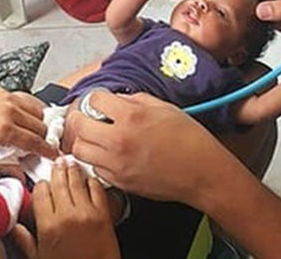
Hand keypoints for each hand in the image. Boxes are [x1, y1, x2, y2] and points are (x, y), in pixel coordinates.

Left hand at [0, 88, 53, 174]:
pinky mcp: (6, 91)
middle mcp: (10, 112)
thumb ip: (3, 166)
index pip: (35, 142)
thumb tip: (19, 175)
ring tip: (36, 132)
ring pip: (38, 111)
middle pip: (41, 126)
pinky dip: (33, 109)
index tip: (53, 155)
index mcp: (4, 130)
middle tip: (43, 146)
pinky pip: (28, 100)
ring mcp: (9, 99)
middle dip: (45, 138)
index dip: (47, 151)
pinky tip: (28, 117)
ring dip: (41, 123)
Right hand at [12, 160, 118, 258]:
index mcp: (48, 226)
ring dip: (73, 170)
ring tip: (70, 163)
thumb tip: (14, 228)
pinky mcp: (103, 213)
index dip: (41, 186)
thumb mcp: (40, 257)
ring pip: (77, 180)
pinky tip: (88, 179)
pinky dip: (91, 181)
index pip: (40, 192)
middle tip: (57, 163)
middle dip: (57, 170)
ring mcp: (86, 212)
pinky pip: (96, 188)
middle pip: (59, 181)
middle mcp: (66, 215)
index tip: (42, 185)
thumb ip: (25, 240)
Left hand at [68, 91, 233, 207]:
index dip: (97, 98)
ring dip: (85, 140)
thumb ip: (135, 100)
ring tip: (96, 136)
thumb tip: (117, 100)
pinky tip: (109, 154)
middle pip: (79, 127)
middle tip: (88, 117)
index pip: (94, 100)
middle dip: (81, 118)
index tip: (100, 101)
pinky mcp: (120, 182)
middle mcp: (119, 141)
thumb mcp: (163, 107)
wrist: (201, 172)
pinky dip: (97, 160)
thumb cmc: (188, 139)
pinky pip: (95, 169)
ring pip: (80, 151)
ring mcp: (117, 164)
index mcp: (131, 117)